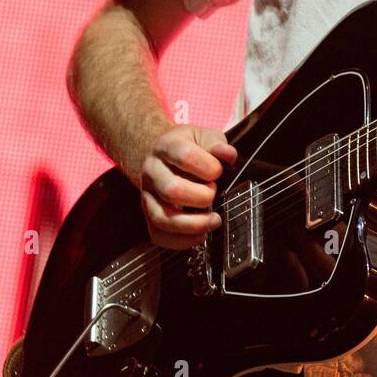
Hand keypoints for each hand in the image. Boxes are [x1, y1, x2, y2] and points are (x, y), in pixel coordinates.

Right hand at [140, 125, 237, 248]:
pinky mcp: (147, 213)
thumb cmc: (186, 146)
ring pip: (161, 217)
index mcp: (166, 146)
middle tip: (214, 193)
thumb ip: (217, 144)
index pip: (184, 155)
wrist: (159, 154)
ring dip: (192, 225)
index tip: (218, 171)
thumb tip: (229, 155)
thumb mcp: (202, 136)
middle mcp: (152, 171)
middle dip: (200, 197)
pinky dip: (180, 241)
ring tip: (214, 221)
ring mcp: (147, 194)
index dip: (207, 167)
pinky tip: (200, 235)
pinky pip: (157, 234)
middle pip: (171, 190)